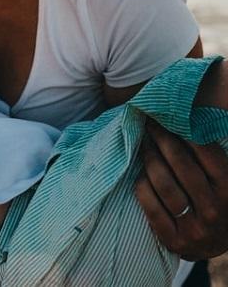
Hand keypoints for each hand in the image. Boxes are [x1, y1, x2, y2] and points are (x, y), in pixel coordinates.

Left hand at [135, 118, 227, 259]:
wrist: (216, 244)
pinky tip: (141, 174)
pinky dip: (142, 186)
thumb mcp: (223, 177)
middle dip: (162, 139)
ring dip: (149, 159)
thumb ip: (210, 153)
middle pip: (180, 164)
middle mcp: (214, 210)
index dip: (183, 130)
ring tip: (144, 144)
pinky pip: (150, 207)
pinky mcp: (175, 241)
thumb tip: (191, 117)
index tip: (167, 116)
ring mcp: (195, 229)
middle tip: (150, 125)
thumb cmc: (218, 199)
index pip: (205, 151)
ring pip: (163, 184)